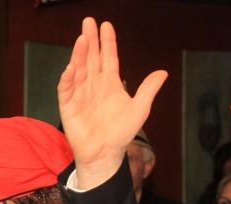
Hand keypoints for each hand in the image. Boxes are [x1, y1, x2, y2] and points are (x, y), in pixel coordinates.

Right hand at [57, 18, 167, 189]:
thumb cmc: (121, 133)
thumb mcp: (140, 109)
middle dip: (90, 40)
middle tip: (88, 22)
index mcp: (110, 83)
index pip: (108, 57)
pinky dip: (67, 79)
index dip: (107, 42)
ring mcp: (80, 94)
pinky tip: (71, 68)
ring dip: (79, 54)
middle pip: (91, 57)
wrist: (105, 154)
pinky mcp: (69, 107)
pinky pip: (67, 89)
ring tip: (82, 39)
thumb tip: (163, 73)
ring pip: (79, 69)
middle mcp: (94, 85)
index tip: (106, 25)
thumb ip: (148, 89)